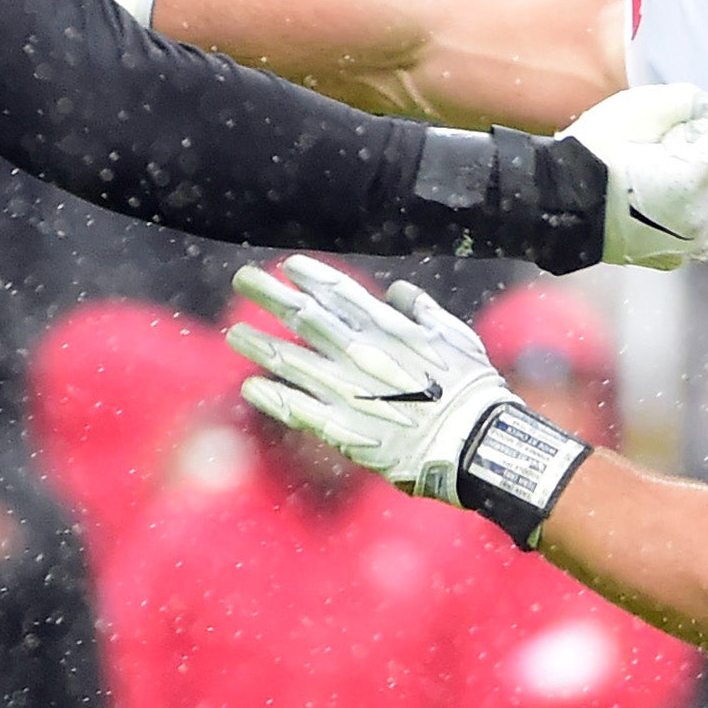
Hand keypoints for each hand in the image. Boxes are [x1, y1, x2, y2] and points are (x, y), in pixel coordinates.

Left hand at [230, 257, 521, 503]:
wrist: (471, 442)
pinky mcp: (340, 428)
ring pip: (290, 360)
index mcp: (387, 328)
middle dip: (271, 295)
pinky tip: (250, 386)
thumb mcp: (456, 336)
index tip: (288, 265)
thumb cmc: (472, 389)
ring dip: (259, 344)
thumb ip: (423, 311)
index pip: (339, 293)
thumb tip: (399, 292)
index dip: (310, 276)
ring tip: (235, 333)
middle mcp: (357, 353)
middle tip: (244, 277)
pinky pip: (296, 409)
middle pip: (304, 317)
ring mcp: (344, 390)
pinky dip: (272, 396)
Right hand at [565, 81, 707, 268]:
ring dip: (704, 190)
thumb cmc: (596, 152)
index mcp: (697, 177)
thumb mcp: (642, 107)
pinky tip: (675, 207)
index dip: (695, 129)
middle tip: (660, 155)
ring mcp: (690, 243)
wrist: (559, 200)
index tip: (665, 134)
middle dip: (701, 158)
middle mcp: (702, 216)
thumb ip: (689, 101)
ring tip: (666, 181)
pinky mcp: (674, 258)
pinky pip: (706, 236)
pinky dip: (699, 219)